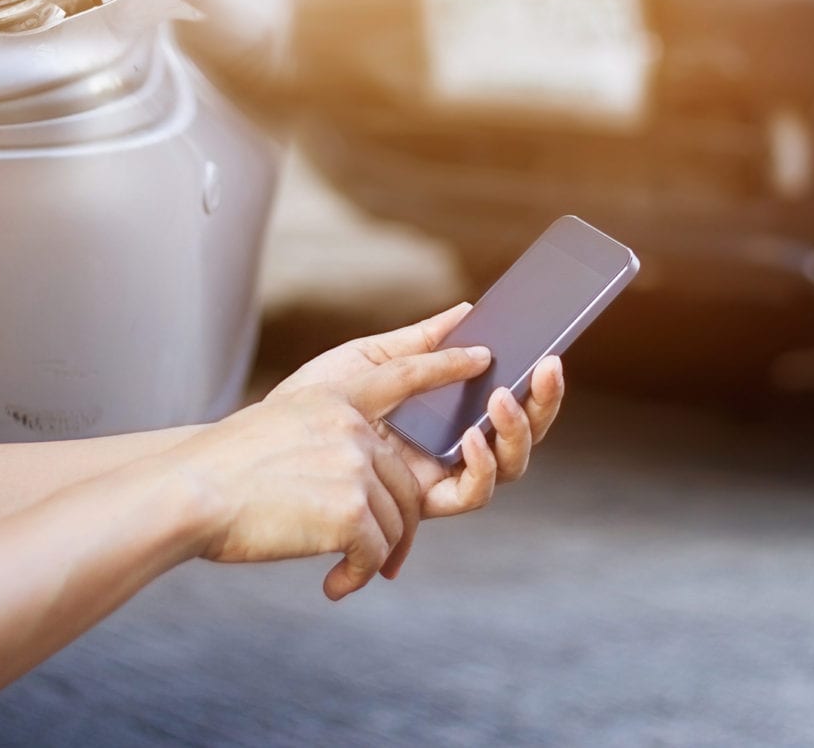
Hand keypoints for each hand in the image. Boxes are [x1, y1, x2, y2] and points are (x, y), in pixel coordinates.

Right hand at [172, 344, 490, 599]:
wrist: (189, 494)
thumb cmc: (223, 472)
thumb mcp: (280, 424)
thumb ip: (330, 431)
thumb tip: (369, 466)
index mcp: (334, 398)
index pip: (404, 374)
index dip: (446, 366)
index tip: (482, 358)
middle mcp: (351, 426)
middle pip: (404, 483)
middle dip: (393, 526)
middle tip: (376, 557)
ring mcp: (354, 467)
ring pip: (395, 522)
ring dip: (372, 555)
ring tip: (342, 572)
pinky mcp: (350, 511)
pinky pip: (376, 553)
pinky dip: (357, 576)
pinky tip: (333, 586)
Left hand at [271, 304, 566, 521]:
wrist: (262, 446)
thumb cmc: (309, 403)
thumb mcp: (368, 360)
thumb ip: (422, 343)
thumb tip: (470, 310)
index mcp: (446, 409)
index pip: (506, 398)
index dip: (538, 383)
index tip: (552, 351)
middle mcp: (452, 447)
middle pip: (519, 435)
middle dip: (544, 404)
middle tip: (548, 366)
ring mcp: (440, 476)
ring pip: (507, 467)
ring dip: (517, 432)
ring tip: (504, 398)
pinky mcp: (421, 503)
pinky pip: (469, 493)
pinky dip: (481, 466)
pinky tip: (470, 436)